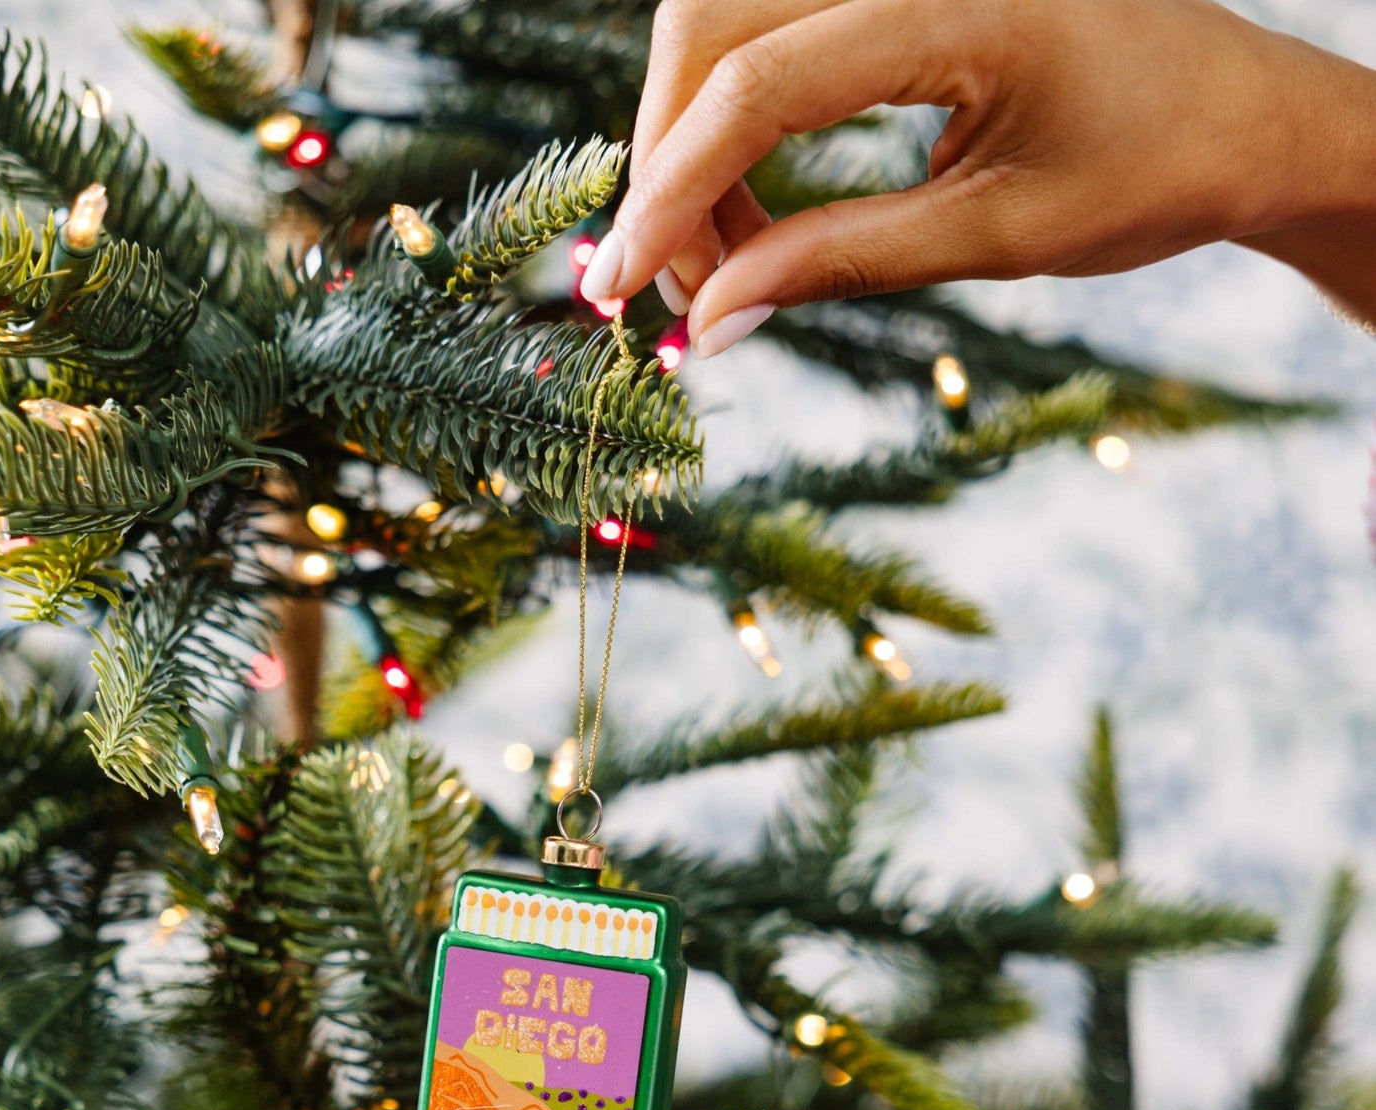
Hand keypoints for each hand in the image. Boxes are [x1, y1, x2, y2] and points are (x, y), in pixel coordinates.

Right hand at [574, 0, 1375, 353]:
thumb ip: (843, 263)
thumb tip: (711, 318)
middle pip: (715, 25)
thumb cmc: (1152, 173)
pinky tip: (744, 201)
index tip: (624, 287)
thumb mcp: (997, 237)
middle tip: (669, 288)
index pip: (760, 81)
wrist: (1245, 116)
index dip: (674, 190)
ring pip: (729, 18)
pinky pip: (775, 25)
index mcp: (958, 2)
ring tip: (711, 258)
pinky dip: (738, 112)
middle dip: (670, 161)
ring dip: (693, 136)